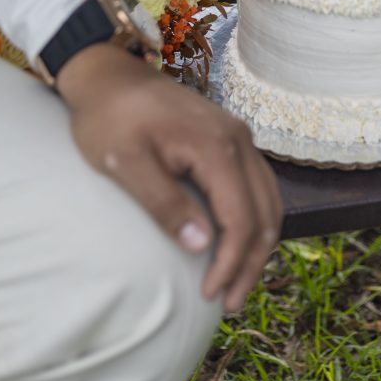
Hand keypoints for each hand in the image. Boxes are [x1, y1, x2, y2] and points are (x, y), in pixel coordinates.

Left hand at [57, 43, 281, 312]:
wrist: (111, 76)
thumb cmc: (111, 119)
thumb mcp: (126, 164)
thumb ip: (164, 203)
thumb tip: (202, 246)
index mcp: (216, 146)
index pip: (240, 216)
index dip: (230, 262)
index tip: (210, 295)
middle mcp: (238, 139)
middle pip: (264, 211)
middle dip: (250, 263)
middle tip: (230, 304)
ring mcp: (239, 136)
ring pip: (269, 200)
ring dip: (257, 245)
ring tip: (236, 283)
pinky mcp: (231, 138)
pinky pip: (257, 186)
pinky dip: (254, 220)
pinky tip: (236, 244)